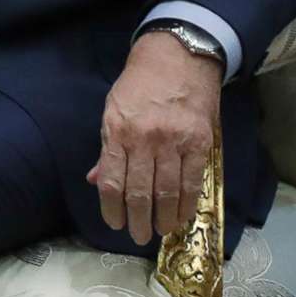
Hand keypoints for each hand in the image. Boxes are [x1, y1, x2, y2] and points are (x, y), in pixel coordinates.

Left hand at [87, 30, 221, 243]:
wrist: (176, 60)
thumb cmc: (138, 86)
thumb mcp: (112, 112)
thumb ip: (107, 149)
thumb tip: (95, 181)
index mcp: (118, 132)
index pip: (112, 181)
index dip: (112, 209)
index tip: (114, 224)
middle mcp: (145, 139)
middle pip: (140, 192)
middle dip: (138, 220)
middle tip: (138, 236)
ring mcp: (174, 142)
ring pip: (168, 192)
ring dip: (164, 218)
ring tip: (161, 231)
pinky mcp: (200, 143)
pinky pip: (192, 182)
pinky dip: (187, 204)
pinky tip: (182, 216)